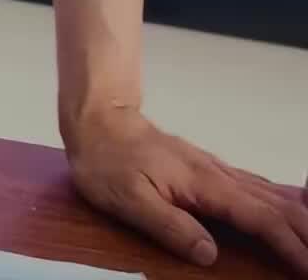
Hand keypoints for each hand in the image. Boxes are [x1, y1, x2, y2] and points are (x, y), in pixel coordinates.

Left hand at [65, 107, 307, 271]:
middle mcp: (216, 174)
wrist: (98, 121)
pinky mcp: (207, 169)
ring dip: (296, 216)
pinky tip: (285, 209)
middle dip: (303, 230)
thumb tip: (210, 254)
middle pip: (273, 203)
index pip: (257, 217)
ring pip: (267, 193)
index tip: (307, 268)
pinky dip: (277, 202)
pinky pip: (254, 186)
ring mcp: (213, 169)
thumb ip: (171, 227)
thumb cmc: (109, 163)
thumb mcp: (130, 201)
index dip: (287, 244)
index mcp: (203, 184)